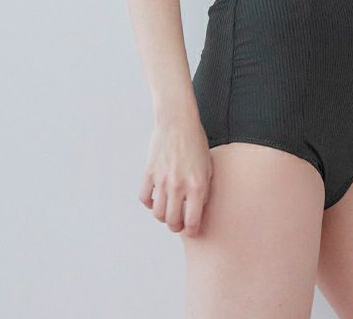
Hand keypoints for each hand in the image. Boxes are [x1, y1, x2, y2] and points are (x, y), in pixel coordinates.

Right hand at [138, 117, 212, 236]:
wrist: (178, 121)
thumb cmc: (196, 142)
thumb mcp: (208, 167)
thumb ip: (204, 190)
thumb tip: (198, 210)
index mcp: (197, 186)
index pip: (192, 222)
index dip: (192, 230)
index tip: (191, 229)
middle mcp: (179, 186)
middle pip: (172, 221)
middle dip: (176, 226)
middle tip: (178, 223)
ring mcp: (162, 180)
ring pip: (157, 213)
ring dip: (162, 216)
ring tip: (167, 211)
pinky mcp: (149, 172)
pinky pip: (144, 198)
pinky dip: (149, 203)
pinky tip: (155, 198)